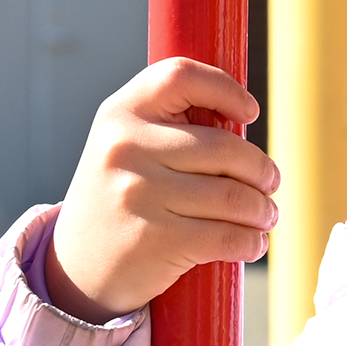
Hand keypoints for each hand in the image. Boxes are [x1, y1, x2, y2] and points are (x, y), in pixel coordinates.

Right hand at [44, 57, 277, 322]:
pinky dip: (251, 241)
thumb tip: (243, 124)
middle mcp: (125, 147)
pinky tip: (254, 242)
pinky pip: (226, 236)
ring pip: (233, 196)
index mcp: (119, 113)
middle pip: (224, 147)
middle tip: (270, 182)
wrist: (76, 269)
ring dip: (262, 209)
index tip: (248, 112)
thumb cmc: (120, 198)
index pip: (180, 76)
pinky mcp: (154, 240)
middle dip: (261, 169)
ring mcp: (137, 194)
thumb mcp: (127, 148)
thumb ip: (172, 127)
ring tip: (265, 215)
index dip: (225, 88)